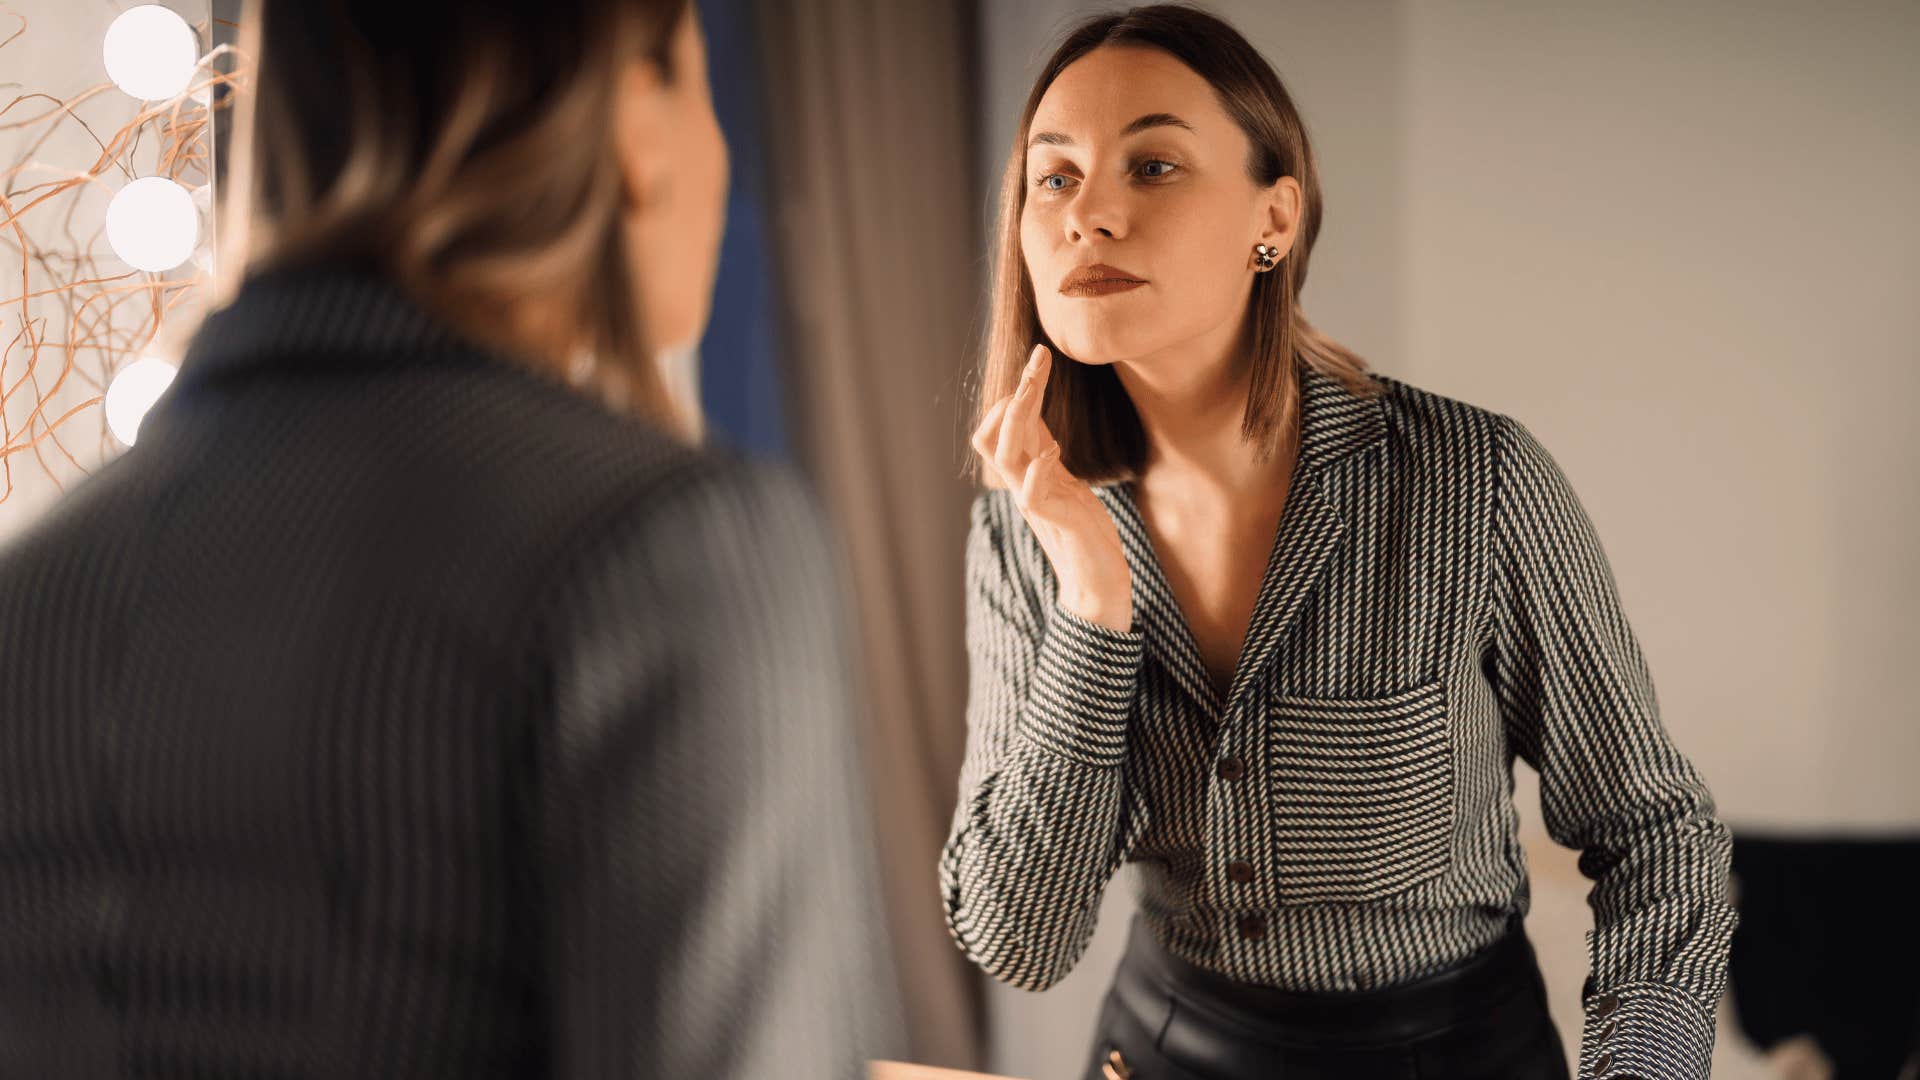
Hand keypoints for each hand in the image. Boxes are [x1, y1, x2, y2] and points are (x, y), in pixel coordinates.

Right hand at [971, 344, 1132, 631]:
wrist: (1096, 582)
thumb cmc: (1083, 531)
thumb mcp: (1063, 480)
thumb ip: (1044, 450)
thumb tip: (1033, 411)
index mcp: (1025, 474)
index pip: (1000, 428)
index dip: (1014, 393)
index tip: (1039, 362)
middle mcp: (1023, 485)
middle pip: (995, 434)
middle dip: (1017, 392)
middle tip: (1040, 356)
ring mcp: (1035, 503)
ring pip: (1004, 456)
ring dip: (1017, 418)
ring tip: (1032, 388)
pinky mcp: (1055, 521)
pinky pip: (1031, 493)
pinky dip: (1039, 468)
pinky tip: (1053, 452)